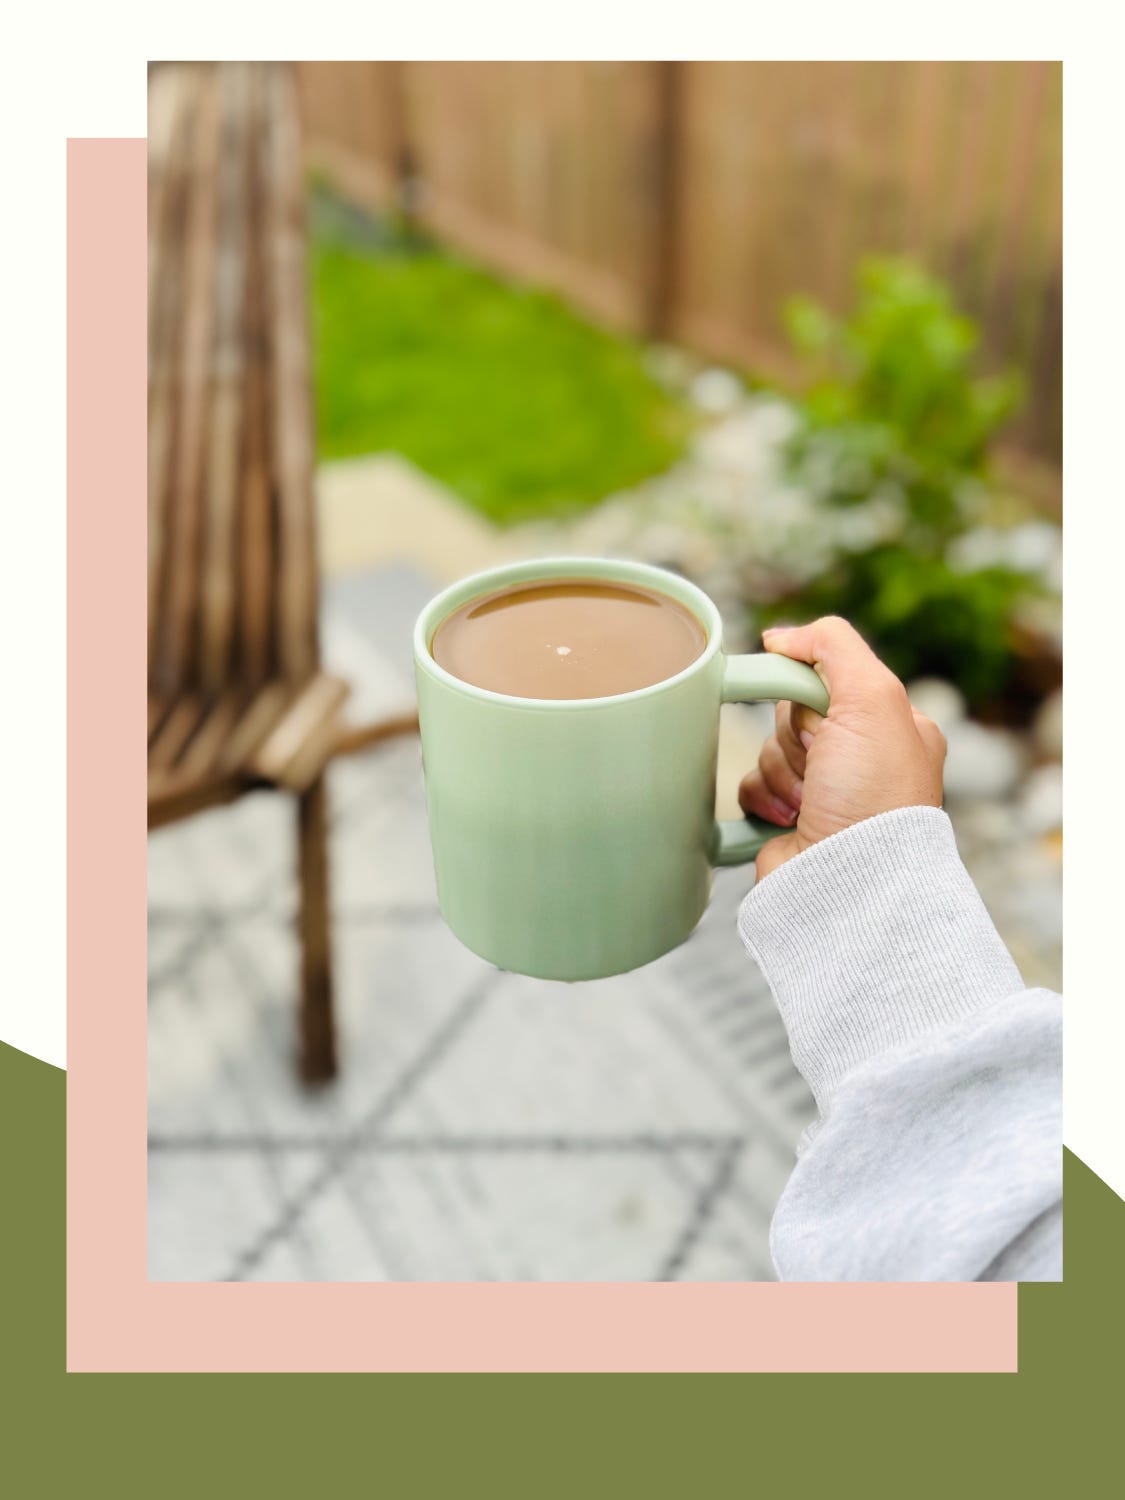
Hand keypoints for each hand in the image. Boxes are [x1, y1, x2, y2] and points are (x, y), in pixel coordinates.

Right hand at [738, 617, 946, 879]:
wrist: (850, 882)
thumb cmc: (874, 797)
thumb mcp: (873, 697)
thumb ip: (832, 645)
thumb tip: (780, 636)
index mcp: (892, 726)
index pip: (830, 678)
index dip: (813, 693)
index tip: (819, 714)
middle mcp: (861, 758)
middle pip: (792, 711)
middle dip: (795, 736)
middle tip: (821, 764)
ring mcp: (824, 792)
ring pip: (767, 748)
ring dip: (779, 771)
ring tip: (807, 802)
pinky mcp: (788, 820)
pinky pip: (749, 785)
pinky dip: (760, 797)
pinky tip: (786, 818)